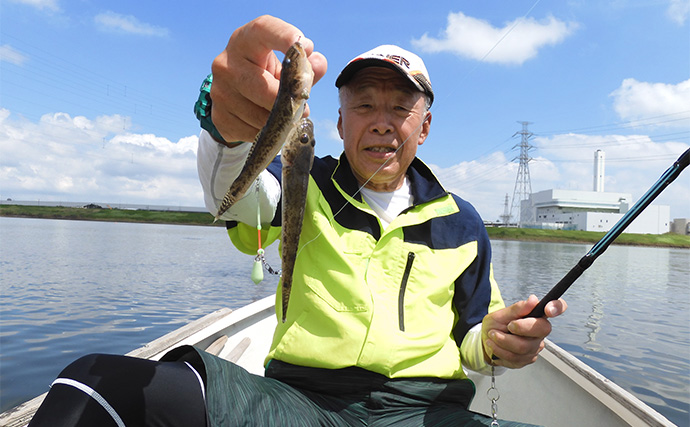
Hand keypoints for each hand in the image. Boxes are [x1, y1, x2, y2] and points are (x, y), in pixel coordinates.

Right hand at [210, 15, 327, 142]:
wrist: (234, 95)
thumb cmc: (265, 73)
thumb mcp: (284, 65)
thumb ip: (305, 66)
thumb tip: (319, 63)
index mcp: (244, 41)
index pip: (263, 30)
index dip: (285, 37)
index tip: (307, 47)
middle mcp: (226, 63)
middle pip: (265, 89)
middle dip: (288, 102)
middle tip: (304, 108)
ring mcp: (219, 91)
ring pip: (260, 117)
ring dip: (279, 121)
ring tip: (285, 116)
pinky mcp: (219, 117)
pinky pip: (252, 133)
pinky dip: (266, 133)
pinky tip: (269, 124)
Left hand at [482, 295, 566, 368]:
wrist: (487, 341)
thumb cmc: (496, 325)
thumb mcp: (501, 314)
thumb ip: (517, 309)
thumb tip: (534, 300)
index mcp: (537, 315)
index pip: (557, 308)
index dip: (557, 307)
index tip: (548, 309)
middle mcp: (540, 331)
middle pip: (541, 330)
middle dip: (520, 327)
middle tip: (507, 325)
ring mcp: (536, 346)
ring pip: (523, 347)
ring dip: (503, 340)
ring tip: (493, 335)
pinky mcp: (528, 359)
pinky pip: (515, 358)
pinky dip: (500, 350)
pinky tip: (494, 345)